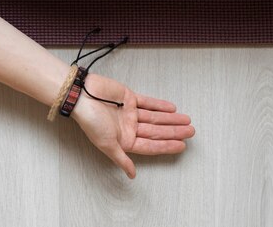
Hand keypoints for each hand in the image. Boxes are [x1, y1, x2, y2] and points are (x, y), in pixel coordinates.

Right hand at [70, 73, 194, 178]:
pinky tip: (172, 108)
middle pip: (156, 131)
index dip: (166, 146)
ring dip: (170, 119)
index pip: (150, 146)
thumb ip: (122, 159)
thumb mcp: (107, 145)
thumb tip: (132, 175)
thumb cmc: (91, 121)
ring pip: (154, 117)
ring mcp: (129, 112)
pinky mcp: (128, 98)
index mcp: (123, 140)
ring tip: (186, 120)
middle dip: (174, 132)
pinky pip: (147, 102)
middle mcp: (128, 127)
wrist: (81, 96)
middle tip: (191, 131)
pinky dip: (159, 105)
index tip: (182, 146)